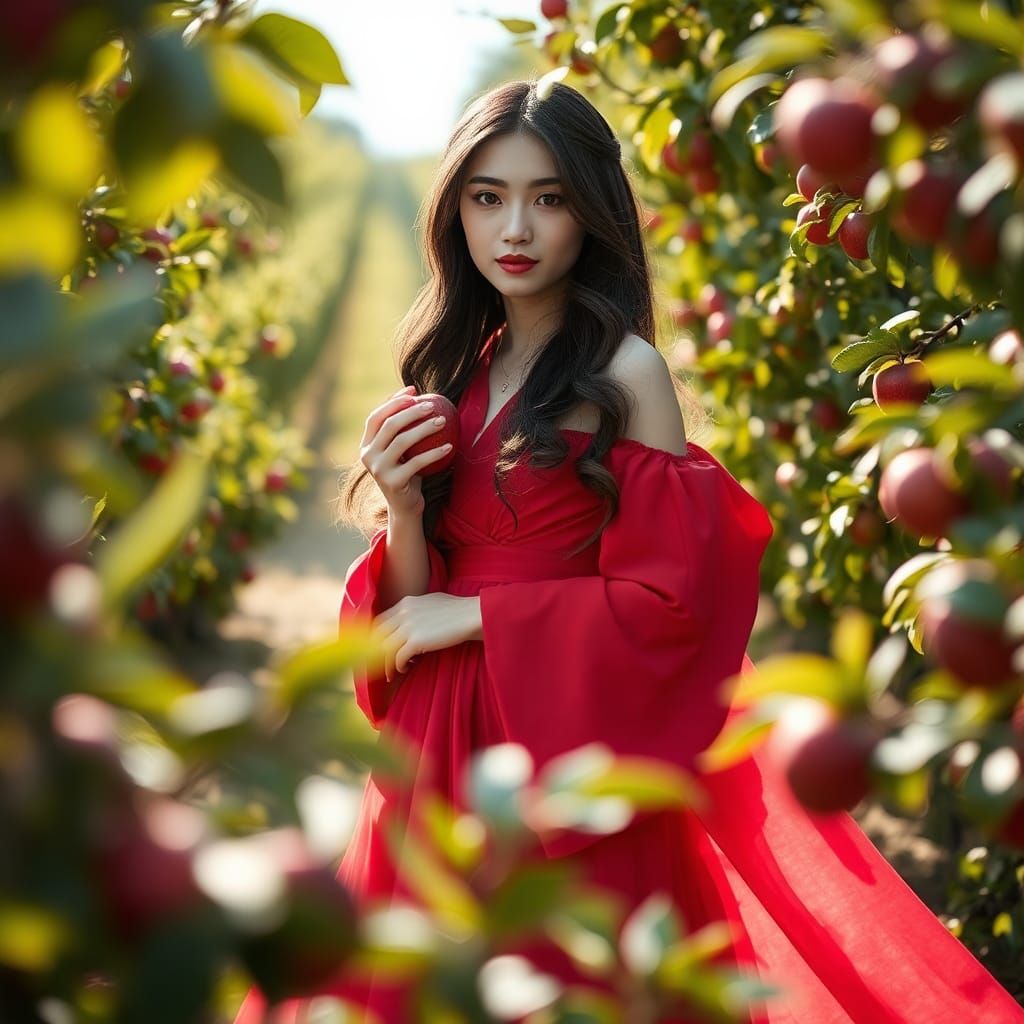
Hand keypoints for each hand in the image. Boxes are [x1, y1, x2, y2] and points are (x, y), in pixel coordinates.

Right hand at [360, 385, 453, 518]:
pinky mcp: (392, 482)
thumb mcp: (402, 450)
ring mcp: (378, 470)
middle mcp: (367, 456)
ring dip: (425, 428)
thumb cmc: (407, 472)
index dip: (393, 401)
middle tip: (432, 406)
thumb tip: (419, 396)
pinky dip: (435, 453)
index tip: (414, 391)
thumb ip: (403, 429)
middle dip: (411, 411)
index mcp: (366, 445)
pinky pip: (417, 462)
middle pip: (389, 425)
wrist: (405, 506)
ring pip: (402, 441)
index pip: (376, 416)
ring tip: (443, 421)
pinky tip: (450, 446)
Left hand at [372, 593, 481, 681]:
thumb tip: (406, 623)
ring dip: (387, 664)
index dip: (378, 637)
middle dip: (376, 652)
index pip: (380, 621)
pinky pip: (399, 658)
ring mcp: (408, 626)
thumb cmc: (457, 610)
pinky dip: (400, 666)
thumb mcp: (430, 602)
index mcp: (405, 603)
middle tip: (382, 664)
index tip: (380, 649)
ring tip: (392, 673)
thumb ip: (414, 610)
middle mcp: (403, 613)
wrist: (472, 615)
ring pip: (385, 649)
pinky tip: (406, 668)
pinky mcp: (416, 641)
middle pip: (378, 636)